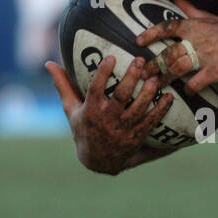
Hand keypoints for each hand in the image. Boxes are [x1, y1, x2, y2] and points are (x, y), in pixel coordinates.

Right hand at [46, 54, 173, 173]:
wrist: (97, 160)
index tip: (111, 56)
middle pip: (120, 96)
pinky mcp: (137, 136)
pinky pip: (151, 122)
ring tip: (155, 77)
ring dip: (148, 93)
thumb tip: (48, 63)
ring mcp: (123, 129)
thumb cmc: (83, 129)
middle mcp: (107, 120)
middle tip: (140, 61)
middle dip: (131, 78)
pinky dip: (160, 110)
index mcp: (91, 111)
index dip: (103, 73)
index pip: (96, 88)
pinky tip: (169, 97)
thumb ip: (62, 85)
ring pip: (138, 109)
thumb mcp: (70, 109)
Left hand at [136, 0, 217, 93]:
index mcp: (194, 26)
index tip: (138, 42)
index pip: (168, 27)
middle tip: (144, 73)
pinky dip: (188, 88)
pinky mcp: (214, 72)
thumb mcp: (210, 16)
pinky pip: (195, 82)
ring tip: (158, 84)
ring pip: (177, 68)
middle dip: (153, 65)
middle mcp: (197, 41)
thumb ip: (191, 9)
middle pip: (168, 53)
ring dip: (165, 78)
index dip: (151, 34)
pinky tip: (185, 91)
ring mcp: (205, 57)